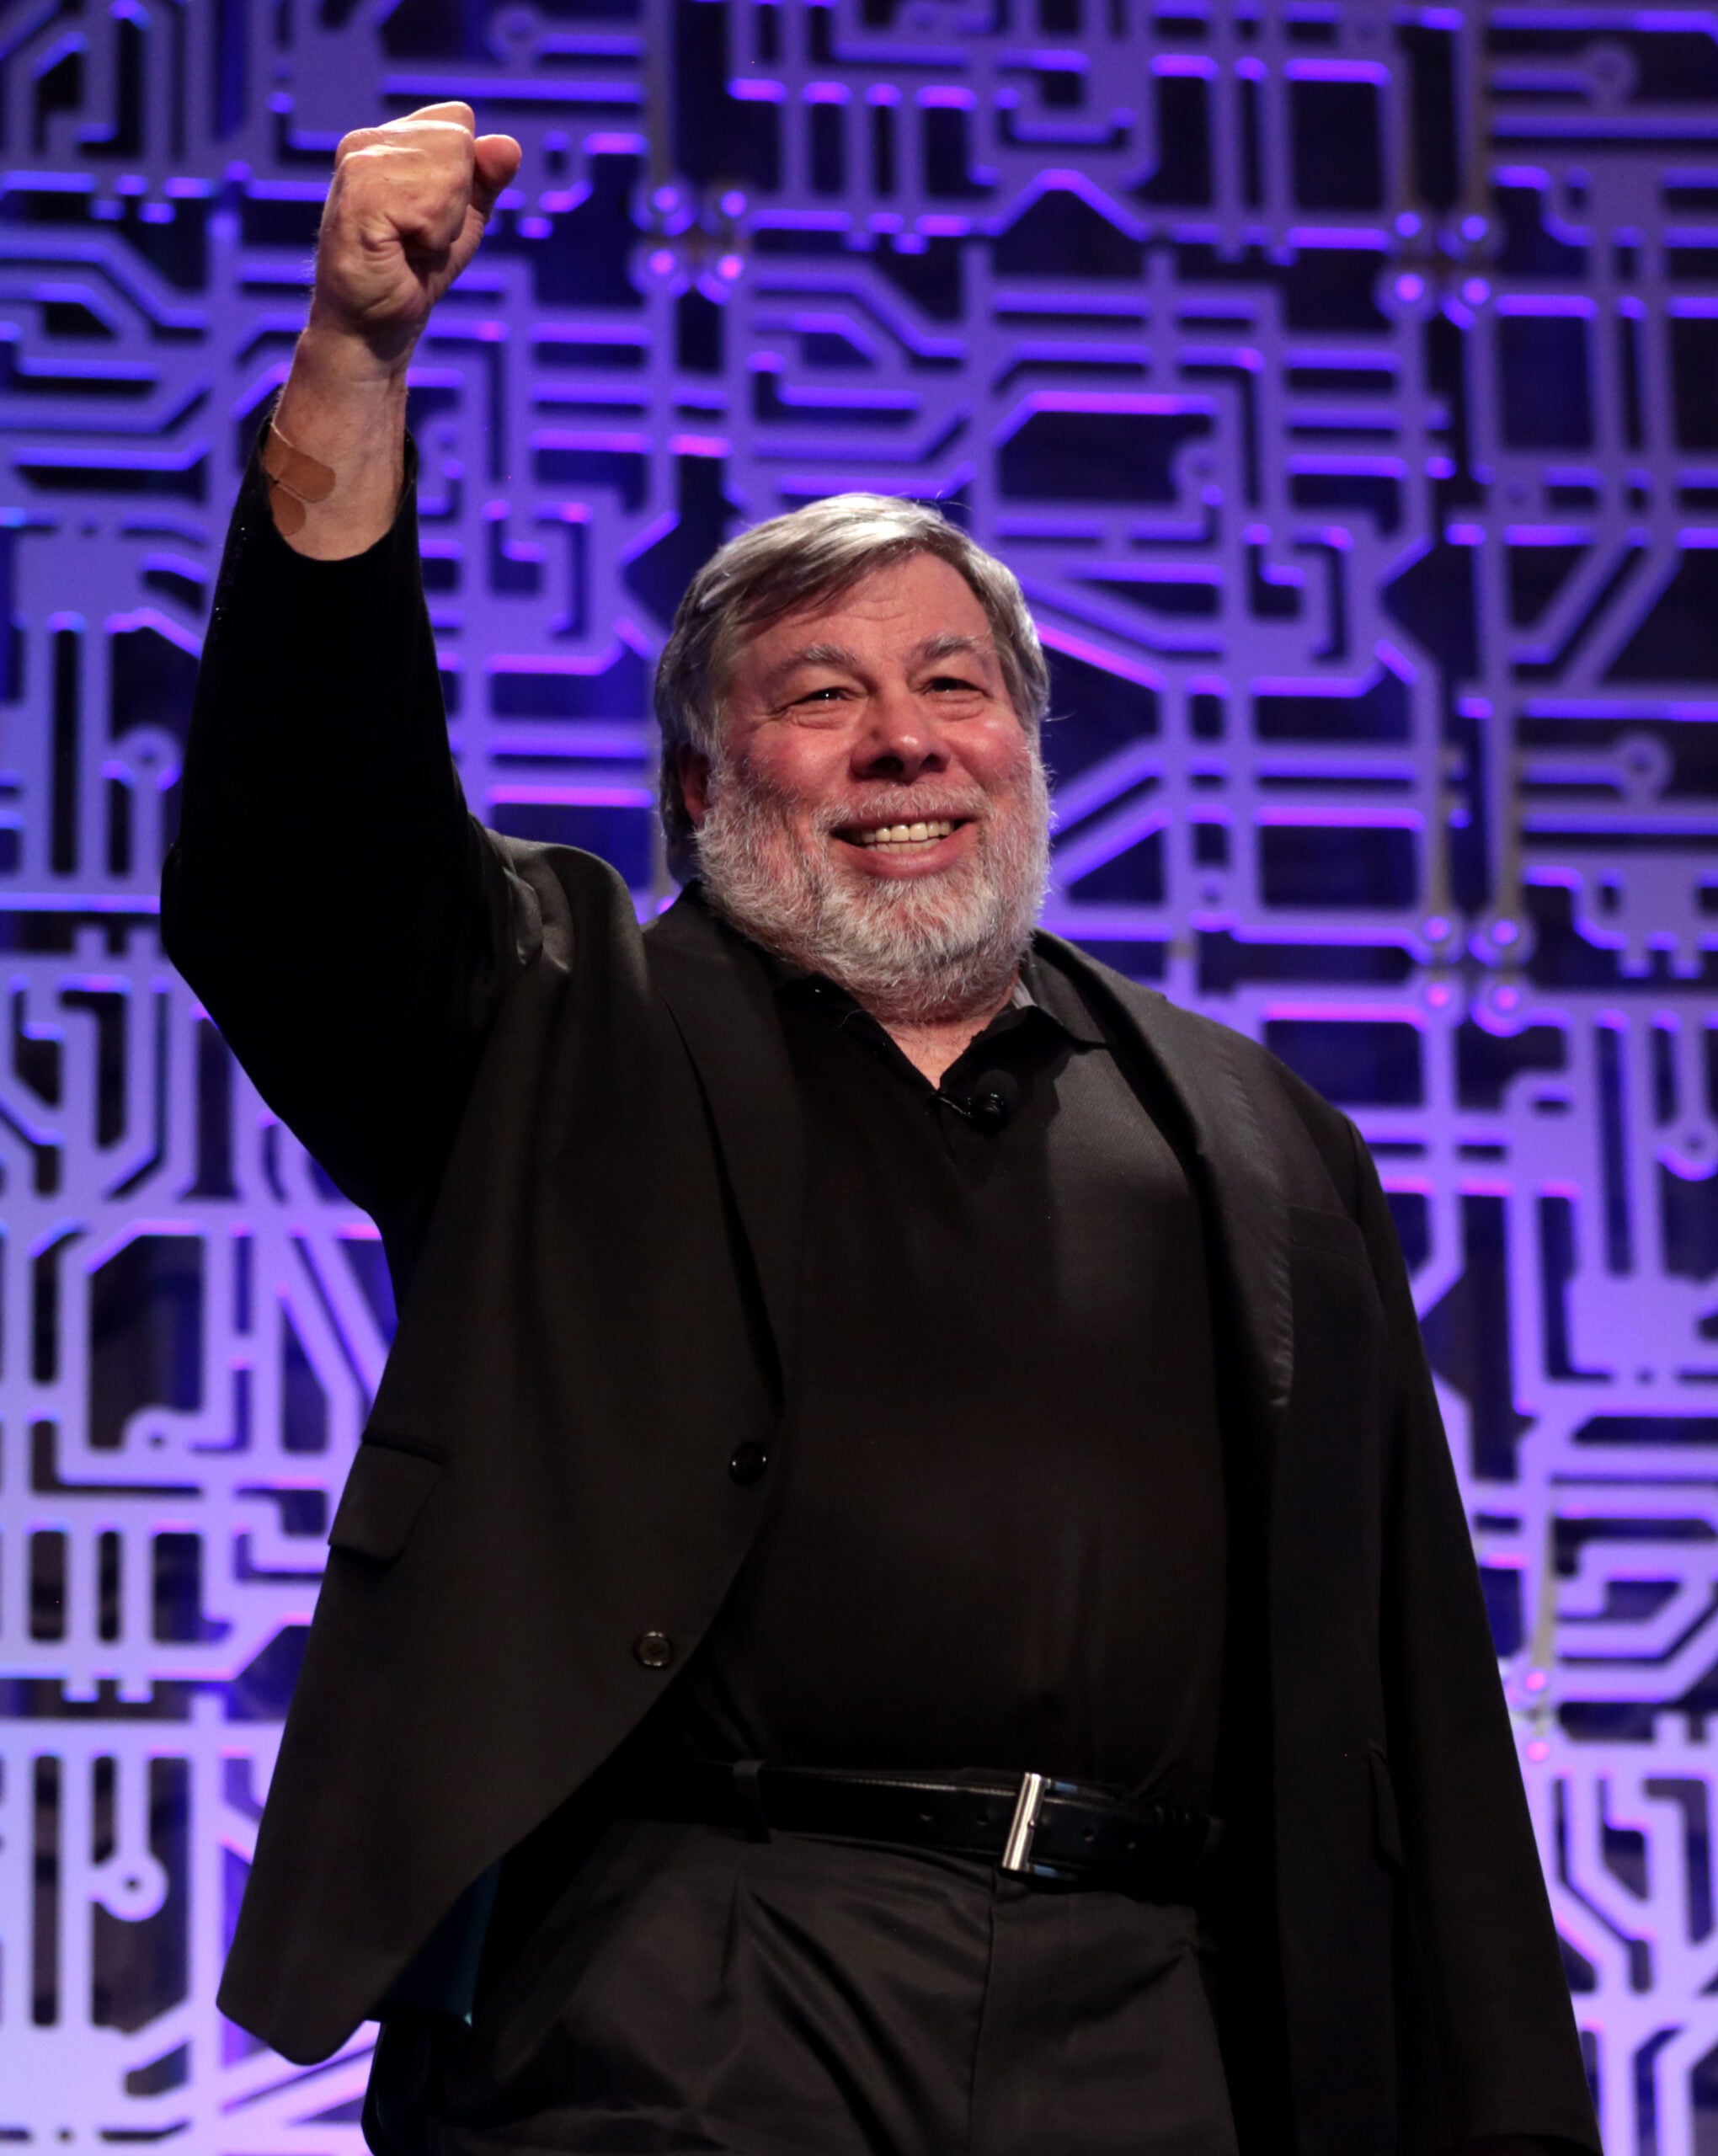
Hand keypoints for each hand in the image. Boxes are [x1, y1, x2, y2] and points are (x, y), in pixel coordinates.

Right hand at [265, 104, 518, 557]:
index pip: (459, 121)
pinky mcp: (357, 199)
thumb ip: (485, 179)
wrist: (374, 333)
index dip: (464, 178)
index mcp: (387, 139)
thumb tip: (507, 145)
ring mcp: (356, 166)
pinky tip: (402, 253)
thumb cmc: (413, 278)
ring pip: (448, 167)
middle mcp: (365, 142)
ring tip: (410, 247)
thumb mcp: (462, 223)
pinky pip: (429, 202)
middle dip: (456, 200)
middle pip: (458, 139)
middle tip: (420, 239)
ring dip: (443, 222)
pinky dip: (431, 236)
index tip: (432, 220)